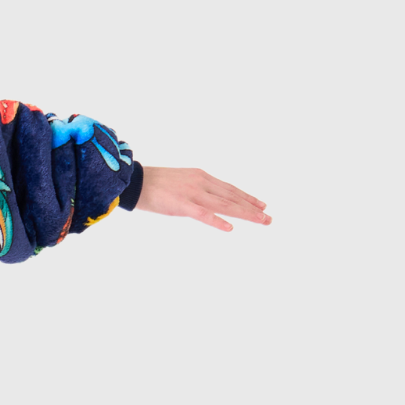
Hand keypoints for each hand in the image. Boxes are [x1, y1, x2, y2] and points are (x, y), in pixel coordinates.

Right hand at [133, 168, 269, 231]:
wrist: (135, 181)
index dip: (247, 197)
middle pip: (232, 197)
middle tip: (268, 217)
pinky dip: (217, 221)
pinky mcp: (182, 205)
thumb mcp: (182, 182)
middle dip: (252, 207)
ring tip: (260, 220)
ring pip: (225, 205)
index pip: (230, 189)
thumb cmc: (155, 184)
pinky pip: (203, 214)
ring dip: (244, 213)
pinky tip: (230, 228)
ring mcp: (193, 194)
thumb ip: (196, 190)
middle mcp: (202, 183)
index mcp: (202, 177)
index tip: (261, 205)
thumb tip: (207, 201)